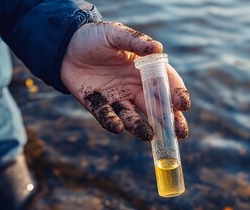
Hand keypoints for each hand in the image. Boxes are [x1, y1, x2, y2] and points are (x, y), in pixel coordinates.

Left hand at [60, 21, 190, 140]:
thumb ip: (135, 41)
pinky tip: (117, 127)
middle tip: (179, 133)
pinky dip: (112, 123)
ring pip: (133, 117)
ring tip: (149, 136)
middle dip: (169, 121)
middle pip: (157, 108)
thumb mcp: (115, 34)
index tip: (183, 105)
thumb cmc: (95, 37)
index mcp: (145, 70)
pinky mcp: (99, 106)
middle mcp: (135, 88)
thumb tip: (157, 47)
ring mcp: (118, 99)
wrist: (66, 47)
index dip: (177, 95)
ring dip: (141, 128)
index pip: (167, 84)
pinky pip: (107, 118)